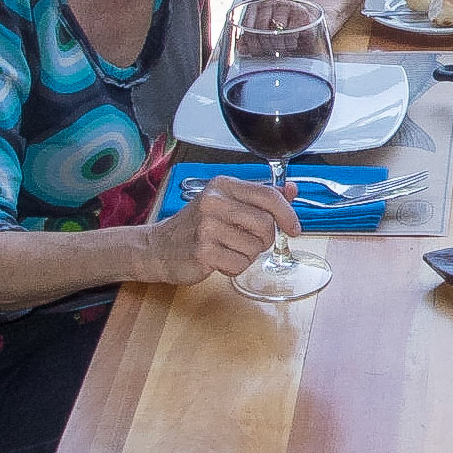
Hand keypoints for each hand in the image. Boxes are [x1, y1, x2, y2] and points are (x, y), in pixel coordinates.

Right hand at [141, 176, 301, 285]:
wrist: (158, 248)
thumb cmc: (196, 226)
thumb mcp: (226, 203)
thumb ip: (259, 197)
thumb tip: (292, 190)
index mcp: (222, 186)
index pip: (268, 195)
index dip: (287, 213)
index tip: (294, 228)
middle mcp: (214, 202)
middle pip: (266, 224)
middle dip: (264, 239)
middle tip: (247, 241)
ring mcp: (207, 227)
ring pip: (255, 247)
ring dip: (247, 255)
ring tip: (226, 249)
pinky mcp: (203, 251)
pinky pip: (239, 264)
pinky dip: (234, 267)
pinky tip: (218, 260)